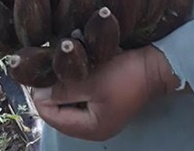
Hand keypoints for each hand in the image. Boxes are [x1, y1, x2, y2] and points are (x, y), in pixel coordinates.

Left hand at [32, 45, 178, 141]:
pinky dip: (77, 82)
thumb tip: (39, 93)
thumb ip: (64, 90)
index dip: (41, 96)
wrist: (157, 66)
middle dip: (53, 90)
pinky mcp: (107, 101)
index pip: (52, 117)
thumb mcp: (93, 81)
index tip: (36, 72)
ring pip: (71, 102)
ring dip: (65, 84)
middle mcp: (94, 127)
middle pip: (60, 112)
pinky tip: (75, 67)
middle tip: (46, 66)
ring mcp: (101, 114)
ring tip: (59, 64)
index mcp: (90, 129)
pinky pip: (83, 95)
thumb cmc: (125, 75)